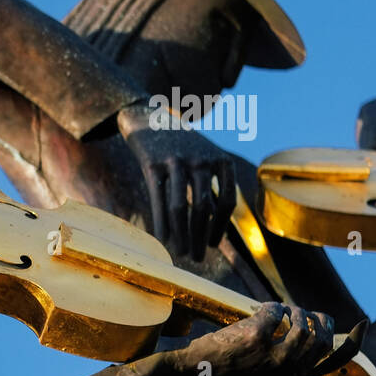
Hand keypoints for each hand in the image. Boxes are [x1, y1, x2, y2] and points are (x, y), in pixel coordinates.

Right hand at [120, 106, 235, 261]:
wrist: (149, 117)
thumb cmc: (180, 145)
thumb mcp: (205, 155)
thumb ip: (213, 182)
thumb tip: (214, 223)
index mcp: (220, 161)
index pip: (226, 202)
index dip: (219, 228)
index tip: (212, 245)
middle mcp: (201, 160)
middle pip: (204, 208)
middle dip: (200, 237)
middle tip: (197, 258)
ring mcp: (176, 162)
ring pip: (181, 206)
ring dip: (182, 235)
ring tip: (180, 253)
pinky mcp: (152, 164)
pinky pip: (158, 199)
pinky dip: (161, 223)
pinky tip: (162, 239)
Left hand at [170, 302, 361, 375]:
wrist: (198, 369)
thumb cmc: (233, 363)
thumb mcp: (269, 365)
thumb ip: (292, 351)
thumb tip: (313, 322)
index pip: (335, 361)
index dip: (353, 342)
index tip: (362, 325)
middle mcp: (288, 369)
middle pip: (322, 337)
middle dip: (318, 319)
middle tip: (305, 312)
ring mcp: (273, 354)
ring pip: (302, 323)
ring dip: (295, 311)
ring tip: (285, 311)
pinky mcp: (257, 337)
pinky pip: (276, 311)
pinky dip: (273, 306)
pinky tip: (264, 311)